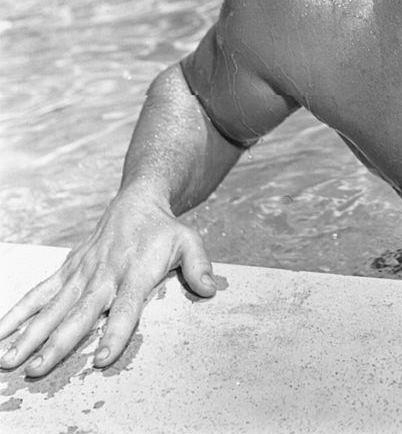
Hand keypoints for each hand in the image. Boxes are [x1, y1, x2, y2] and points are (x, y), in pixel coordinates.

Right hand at [0, 189, 217, 376]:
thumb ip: (199, 266)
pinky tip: (0, 333)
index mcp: (136, 271)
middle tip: (38, 370)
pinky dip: (18, 311)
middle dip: (58, 342)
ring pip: (53, 307)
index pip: (126, 308)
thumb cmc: (164, 230)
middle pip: (80, 313)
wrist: (137, 200)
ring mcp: (82, 272)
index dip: (115, 333)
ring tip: (9, 361)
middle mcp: (105, 274)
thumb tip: (210, 290)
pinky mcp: (67, 269)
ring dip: (30, 334)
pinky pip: (39, 292)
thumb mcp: (189, 241)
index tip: (101, 359)